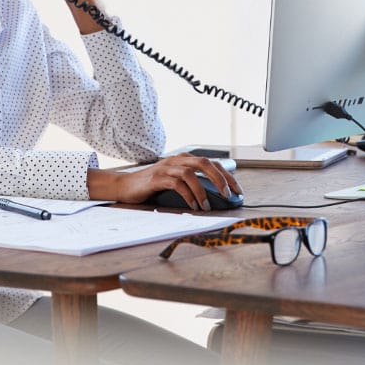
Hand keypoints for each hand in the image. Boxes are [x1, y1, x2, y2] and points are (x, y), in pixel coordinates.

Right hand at [87, 154, 242, 211]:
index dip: (227, 176)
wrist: (126, 186)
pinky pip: (176, 184)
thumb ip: (192, 184)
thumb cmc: (154, 186)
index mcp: (185, 159)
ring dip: (202, 190)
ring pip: (191, 173)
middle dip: (220, 179)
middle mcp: (177, 160)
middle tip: (228, 195)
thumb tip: (216, 198)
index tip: (237, 191)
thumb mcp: (176, 182)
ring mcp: (167, 167)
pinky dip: (187, 195)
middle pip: (204, 163)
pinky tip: (193, 205)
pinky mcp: (157, 178)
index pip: (212, 163)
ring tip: (207, 205)